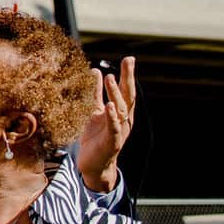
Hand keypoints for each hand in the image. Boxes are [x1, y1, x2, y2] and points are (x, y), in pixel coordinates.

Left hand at [76, 57, 135, 192]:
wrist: (93, 164)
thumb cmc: (95, 136)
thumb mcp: (93, 110)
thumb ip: (95, 93)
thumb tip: (95, 70)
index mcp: (120, 112)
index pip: (126, 90)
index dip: (128, 75)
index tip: (130, 59)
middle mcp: (124, 120)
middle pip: (128, 96)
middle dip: (128, 79)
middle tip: (128, 62)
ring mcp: (120, 131)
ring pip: (121, 110)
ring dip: (116, 94)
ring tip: (110, 78)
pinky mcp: (112, 141)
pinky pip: (114, 127)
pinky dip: (112, 117)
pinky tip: (109, 106)